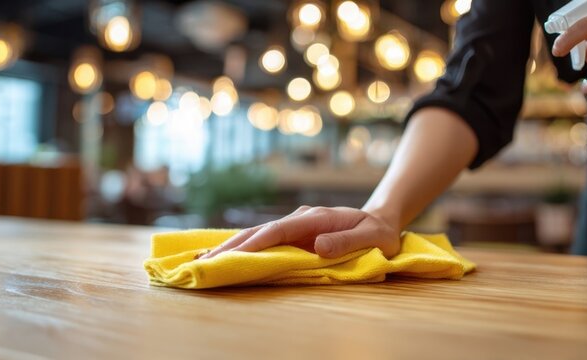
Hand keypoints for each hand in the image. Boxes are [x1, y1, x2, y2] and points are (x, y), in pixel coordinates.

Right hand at [199, 206, 401, 258]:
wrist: (381, 219)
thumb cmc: (379, 231)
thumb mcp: (373, 238)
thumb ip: (347, 242)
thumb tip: (316, 247)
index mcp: (317, 218)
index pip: (279, 231)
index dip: (255, 244)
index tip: (233, 255)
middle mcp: (301, 218)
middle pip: (260, 231)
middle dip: (232, 246)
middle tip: (205, 261)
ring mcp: (296, 224)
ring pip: (258, 234)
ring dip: (232, 247)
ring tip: (205, 259)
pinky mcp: (294, 233)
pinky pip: (265, 240)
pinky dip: (244, 248)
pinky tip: (228, 256)